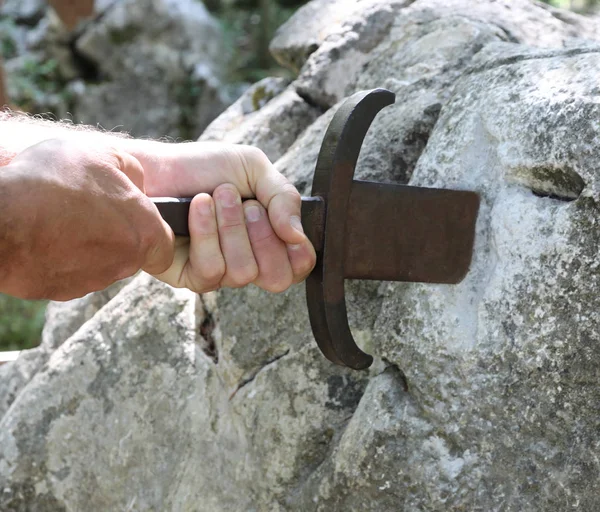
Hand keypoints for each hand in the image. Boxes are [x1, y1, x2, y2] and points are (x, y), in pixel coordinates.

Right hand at [0, 138, 173, 299]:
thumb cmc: (53, 182)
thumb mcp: (103, 155)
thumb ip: (132, 172)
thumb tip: (138, 186)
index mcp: (144, 234)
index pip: (164, 247)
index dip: (152, 232)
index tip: (133, 218)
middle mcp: (125, 264)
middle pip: (131, 252)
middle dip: (117, 234)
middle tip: (90, 209)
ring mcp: (93, 280)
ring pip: (102, 263)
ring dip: (89, 244)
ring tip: (63, 217)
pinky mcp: (63, 291)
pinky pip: (72, 272)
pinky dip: (63, 257)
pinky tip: (46, 235)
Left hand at [130, 141, 315, 292]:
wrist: (157, 166)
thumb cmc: (204, 168)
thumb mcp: (254, 169)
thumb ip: (284, 197)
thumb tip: (296, 235)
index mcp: (268, 240)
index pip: (297, 268)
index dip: (298, 252)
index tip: (283, 225)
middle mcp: (247, 261)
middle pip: (277, 278)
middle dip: (263, 235)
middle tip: (246, 205)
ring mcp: (219, 272)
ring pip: (244, 272)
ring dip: (231, 227)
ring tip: (216, 197)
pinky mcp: (188, 277)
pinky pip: (211, 270)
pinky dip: (206, 232)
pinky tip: (197, 208)